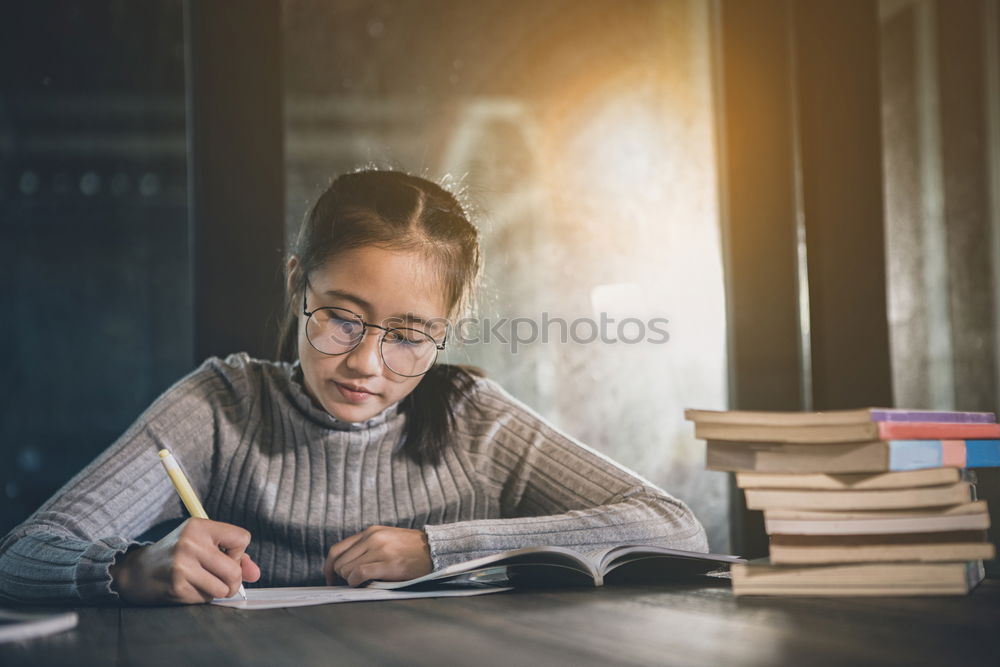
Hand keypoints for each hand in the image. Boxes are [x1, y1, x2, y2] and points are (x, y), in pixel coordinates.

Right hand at [110, 518, 260, 604]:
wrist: (136, 572)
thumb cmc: (177, 556)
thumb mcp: (204, 545)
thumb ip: (235, 557)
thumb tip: (256, 574)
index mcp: (199, 526)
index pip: (242, 538)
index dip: (238, 552)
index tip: (224, 555)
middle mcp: (190, 543)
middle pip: (234, 570)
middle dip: (233, 581)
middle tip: (222, 580)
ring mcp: (182, 565)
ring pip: (223, 589)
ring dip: (218, 592)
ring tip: (203, 583)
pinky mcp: (176, 586)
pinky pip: (206, 599)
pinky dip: (202, 597)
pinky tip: (187, 588)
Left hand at [323, 525, 432, 586]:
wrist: (435, 550)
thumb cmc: (412, 549)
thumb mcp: (387, 539)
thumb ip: (367, 547)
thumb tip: (346, 566)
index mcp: (370, 532)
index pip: (337, 549)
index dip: (329, 567)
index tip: (331, 578)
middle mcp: (372, 538)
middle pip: (339, 562)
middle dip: (340, 577)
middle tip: (349, 585)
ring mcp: (379, 550)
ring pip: (346, 569)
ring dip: (350, 580)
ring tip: (363, 583)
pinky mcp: (388, 563)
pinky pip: (359, 574)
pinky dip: (356, 583)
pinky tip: (364, 585)